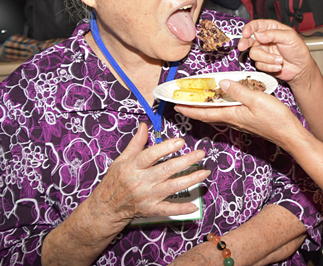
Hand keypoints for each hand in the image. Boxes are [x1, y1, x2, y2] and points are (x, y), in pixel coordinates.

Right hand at [87, 123, 209, 231]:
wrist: (105, 208)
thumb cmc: (114, 182)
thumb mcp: (121, 160)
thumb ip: (136, 143)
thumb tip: (144, 126)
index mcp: (133, 167)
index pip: (151, 155)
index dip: (166, 148)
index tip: (180, 141)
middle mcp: (141, 181)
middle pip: (166, 170)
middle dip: (185, 161)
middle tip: (200, 154)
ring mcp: (146, 196)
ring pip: (171, 187)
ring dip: (189, 180)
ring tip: (204, 172)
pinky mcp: (150, 209)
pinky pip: (167, 209)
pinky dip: (180, 209)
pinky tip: (193, 205)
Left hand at [176, 79, 306, 149]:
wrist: (289, 134)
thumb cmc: (275, 119)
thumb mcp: (257, 100)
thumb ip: (238, 91)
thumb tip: (222, 83)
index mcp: (233, 115)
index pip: (205, 112)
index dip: (189, 109)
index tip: (175, 105)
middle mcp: (234, 120)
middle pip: (208, 114)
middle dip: (193, 108)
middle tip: (181, 102)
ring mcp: (241, 122)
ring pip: (217, 114)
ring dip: (205, 108)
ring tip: (197, 101)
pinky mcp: (248, 121)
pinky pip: (228, 113)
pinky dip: (219, 108)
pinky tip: (222, 103)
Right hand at [237, 19, 312, 82]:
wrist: (301, 69)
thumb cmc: (298, 50)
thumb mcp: (290, 37)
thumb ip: (273, 34)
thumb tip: (258, 34)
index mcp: (271, 28)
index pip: (256, 25)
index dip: (249, 28)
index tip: (246, 33)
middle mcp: (265, 39)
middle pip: (249, 39)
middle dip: (245, 43)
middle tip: (243, 46)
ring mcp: (263, 51)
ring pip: (254, 53)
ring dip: (266, 58)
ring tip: (279, 60)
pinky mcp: (263, 62)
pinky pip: (259, 64)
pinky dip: (269, 66)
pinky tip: (278, 65)